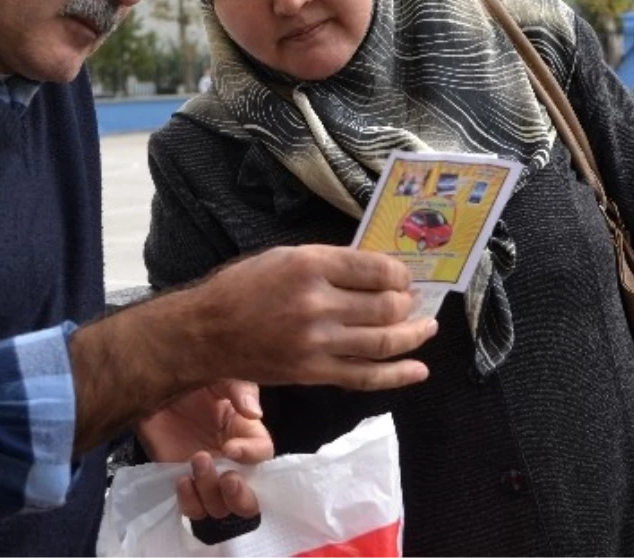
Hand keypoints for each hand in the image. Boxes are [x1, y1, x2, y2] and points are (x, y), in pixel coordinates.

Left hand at [136, 380, 270, 518]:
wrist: (150, 388)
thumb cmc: (189, 379)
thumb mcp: (218, 376)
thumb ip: (239, 389)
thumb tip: (255, 412)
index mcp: (245, 433)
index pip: (262, 454)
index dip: (251, 456)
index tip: (229, 448)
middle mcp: (230, 461)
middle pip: (248, 499)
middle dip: (240, 496)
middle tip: (226, 478)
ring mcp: (207, 476)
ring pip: (219, 507)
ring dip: (210, 492)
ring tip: (194, 462)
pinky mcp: (182, 483)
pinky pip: (192, 508)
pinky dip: (190, 502)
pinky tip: (181, 480)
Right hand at [190, 245, 437, 389]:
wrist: (206, 332)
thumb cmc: (243, 287)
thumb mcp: (286, 256)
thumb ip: (331, 262)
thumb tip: (376, 269)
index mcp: (311, 265)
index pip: (378, 269)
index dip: (401, 273)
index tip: (404, 277)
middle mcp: (318, 303)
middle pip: (387, 305)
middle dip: (408, 303)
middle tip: (413, 301)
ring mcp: (318, 342)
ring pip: (384, 341)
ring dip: (414, 335)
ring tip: (427, 327)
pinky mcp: (314, 373)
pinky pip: (366, 376)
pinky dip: (398, 375)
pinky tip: (418, 369)